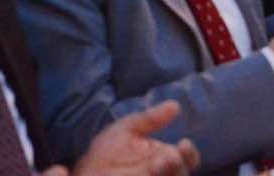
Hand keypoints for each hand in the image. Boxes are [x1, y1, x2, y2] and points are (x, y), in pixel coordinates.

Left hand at [57, 101, 198, 175]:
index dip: (189, 153)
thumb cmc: (107, 151)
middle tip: (168, 158)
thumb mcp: (128, 128)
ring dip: (170, 173)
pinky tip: (149, 173)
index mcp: (166, 156)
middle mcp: (163, 173)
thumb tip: (175, 105)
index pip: (188, 158)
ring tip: (157, 165)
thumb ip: (151, 119)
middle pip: (182, 173)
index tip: (183, 144)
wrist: (84, 172)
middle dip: (179, 166)